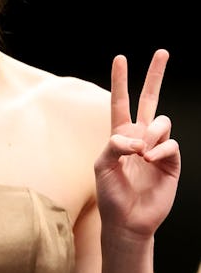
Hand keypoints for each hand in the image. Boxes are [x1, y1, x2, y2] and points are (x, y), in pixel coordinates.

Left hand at [94, 49, 180, 236]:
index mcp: (120, 135)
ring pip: (162, 121)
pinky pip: (170, 144)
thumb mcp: (102, 166)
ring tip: (142, 153)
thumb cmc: (110, 194)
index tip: (120, 59)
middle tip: (162, 52)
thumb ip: (114, 145)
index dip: (120, 81)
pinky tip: (150, 160)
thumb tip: (137, 136)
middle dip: (155, 75)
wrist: (127, 221)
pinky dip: (160, 149)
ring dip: (151, 133)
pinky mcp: (171, 162)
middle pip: (150, 99)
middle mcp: (140, 137)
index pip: (120, 102)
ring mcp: (157, 148)